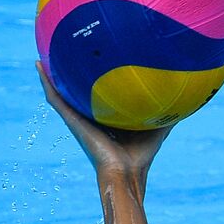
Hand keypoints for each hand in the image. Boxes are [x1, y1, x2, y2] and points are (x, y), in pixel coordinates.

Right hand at [37, 61, 170, 177]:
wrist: (128, 172)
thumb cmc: (142, 155)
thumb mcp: (157, 127)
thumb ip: (166, 111)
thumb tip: (184, 95)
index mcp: (105, 117)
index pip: (97, 94)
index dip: (93, 78)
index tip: (91, 58)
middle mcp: (89, 116)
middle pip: (76, 92)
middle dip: (68, 74)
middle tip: (61, 51)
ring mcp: (78, 118)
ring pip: (60, 93)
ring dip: (50, 75)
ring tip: (42, 55)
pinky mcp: (72, 121)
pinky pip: (55, 98)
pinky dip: (46, 82)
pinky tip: (39, 66)